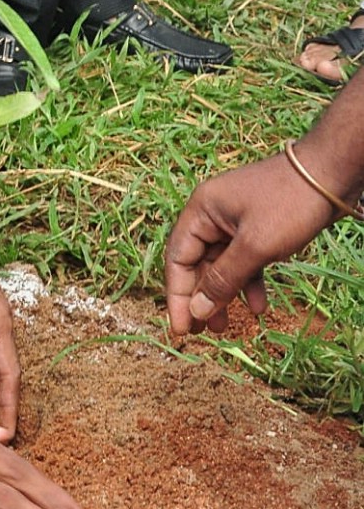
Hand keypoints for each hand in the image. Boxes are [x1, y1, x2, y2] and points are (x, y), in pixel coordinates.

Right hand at [164, 153, 333, 335]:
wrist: (330, 174)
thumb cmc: (288, 204)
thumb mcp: (254, 247)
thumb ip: (223, 280)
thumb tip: (197, 311)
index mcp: (201, 210)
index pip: (178, 258)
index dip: (178, 296)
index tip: (182, 330)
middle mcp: (212, 214)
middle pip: (196, 263)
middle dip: (200, 299)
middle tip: (202, 334)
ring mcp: (235, 220)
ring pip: (221, 265)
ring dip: (223, 295)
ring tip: (226, 327)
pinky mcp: (257, 227)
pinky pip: (244, 260)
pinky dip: (249, 283)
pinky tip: (260, 306)